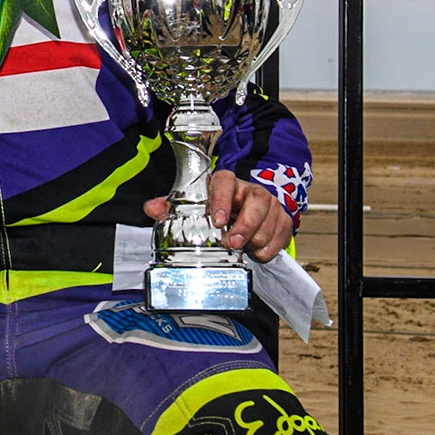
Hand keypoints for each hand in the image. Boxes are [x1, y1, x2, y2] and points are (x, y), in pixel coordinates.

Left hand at [145, 170, 293, 261]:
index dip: (221, 199)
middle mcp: (249, 191)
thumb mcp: (191, 209)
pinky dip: (271, 246)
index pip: (225, 181)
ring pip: (271, 217)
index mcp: (225, 184)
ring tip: (244, 249)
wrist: (240, 218)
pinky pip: (282, 232)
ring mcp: (269, 205)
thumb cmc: (214, 211)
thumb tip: (151, 208)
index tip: (217, 220)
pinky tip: (257, 252)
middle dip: (246, 224)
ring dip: (258, 237)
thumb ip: (170, 208)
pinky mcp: (282, 220)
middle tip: (233, 242)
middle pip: (257, 200)